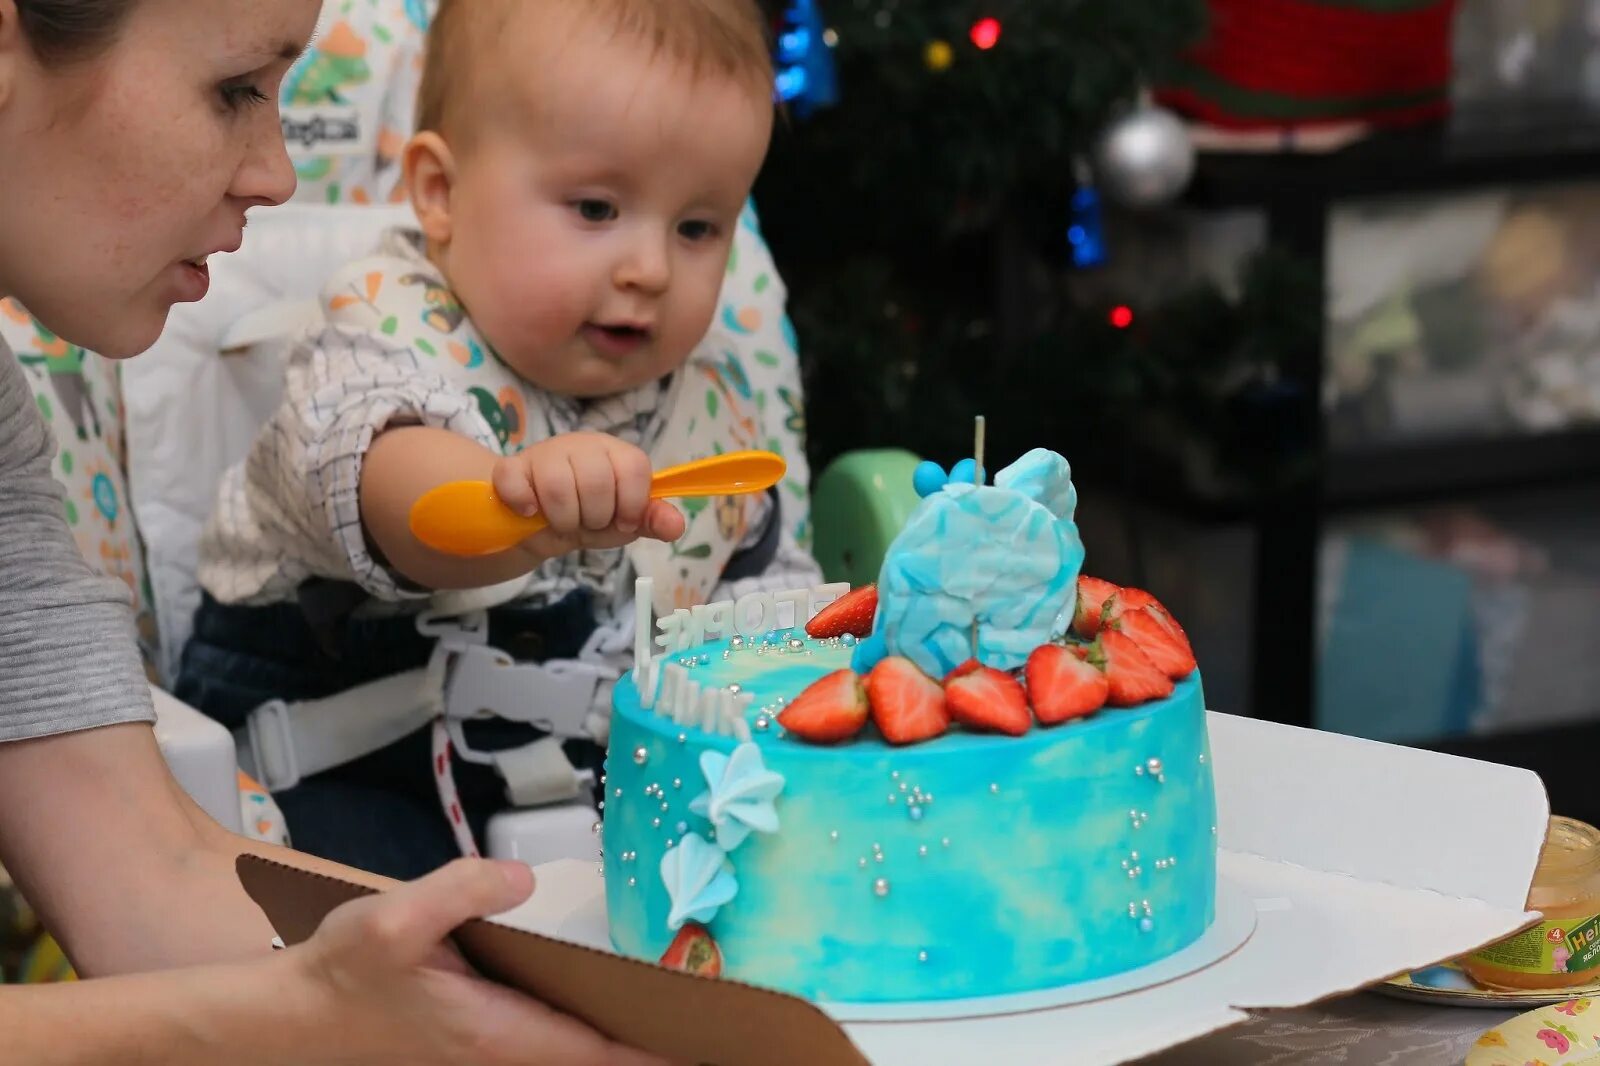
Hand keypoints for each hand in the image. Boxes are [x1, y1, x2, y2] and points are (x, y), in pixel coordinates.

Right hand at [291, 858, 665, 1064]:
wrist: (289, 1017)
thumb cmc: (342, 974)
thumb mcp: (394, 919)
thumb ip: (462, 889)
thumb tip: (522, 878)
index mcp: (494, 1032)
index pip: (591, 1051)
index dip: (648, 1050)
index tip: (698, 1040)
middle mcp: (499, 1053)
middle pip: (591, 1059)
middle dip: (646, 1045)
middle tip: (704, 1018)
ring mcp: (486, 1052)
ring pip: (567, 1054)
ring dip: (616, 1040)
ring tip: (669, 1007)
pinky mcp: (474, 1040)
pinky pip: (544, 1042)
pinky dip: (583, 1030)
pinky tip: (600, 995)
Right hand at [491, 432, 686, 556]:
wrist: (537, 522)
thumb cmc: (587, 514)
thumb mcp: (622, 523)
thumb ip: (650, 520)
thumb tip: (677, 526)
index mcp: (615, 453)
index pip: (634, 467)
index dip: (631, 503)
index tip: (621, 521)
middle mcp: (582, 444)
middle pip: (596, 481)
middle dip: (594, 516)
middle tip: (587, 521)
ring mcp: (544, 452)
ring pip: (557, 486)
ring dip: (562, 518)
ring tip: (562, 520)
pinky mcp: (511, 467)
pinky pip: (515, 482)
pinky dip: (524, 503)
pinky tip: (530, 511)